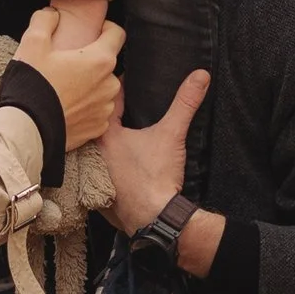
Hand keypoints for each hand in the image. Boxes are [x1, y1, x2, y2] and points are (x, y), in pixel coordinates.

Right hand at [15, 5, 124, 151]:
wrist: (27, 129)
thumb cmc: (33, 84)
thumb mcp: (32, 43)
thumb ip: (45, 21)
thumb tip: (53, 15)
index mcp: (100, 60)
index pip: (117, 34)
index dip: (106, 28)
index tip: (93, 30)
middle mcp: (110, 84)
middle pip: (107, 63)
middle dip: (92, 61)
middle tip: (69, 63)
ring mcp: (106, 108)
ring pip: (103, 88)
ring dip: (91, 85)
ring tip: (67, 88)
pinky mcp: (98, 128)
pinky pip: (97, 111)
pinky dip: (87, 107)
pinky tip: (69, 107)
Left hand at [103, 69, 210, 228]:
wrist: (154, 218)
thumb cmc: (156, 177)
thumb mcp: (172, 134)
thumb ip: (185, 103)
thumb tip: (201, 76)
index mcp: (105, 136)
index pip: (108, 102)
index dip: (119, 88)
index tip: (127, 79)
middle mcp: (93, 154)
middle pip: (99, 125)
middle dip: (109, 115)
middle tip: (123, 104)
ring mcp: (93, 175)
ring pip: (97, 150)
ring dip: (106, 142)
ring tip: (121, 132)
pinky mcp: (99, 193)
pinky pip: (99, 173)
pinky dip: (107, 166)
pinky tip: (120, 164)